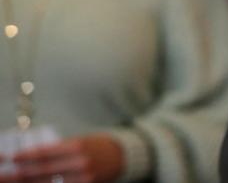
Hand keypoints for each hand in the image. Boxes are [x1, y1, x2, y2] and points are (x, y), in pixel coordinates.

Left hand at [0, 134, 123, 182]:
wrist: (123, 155)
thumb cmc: (98, 145)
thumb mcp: (80, 141)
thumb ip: (59, 150)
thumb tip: (33, 158)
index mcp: (78, 147)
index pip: (46, 153)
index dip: (27, 157)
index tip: (12, 158)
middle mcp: (80, 163)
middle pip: (44, 171)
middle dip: (23, 173)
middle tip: (7, 174)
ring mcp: (83, 178)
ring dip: (31, 182)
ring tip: (17, 181)